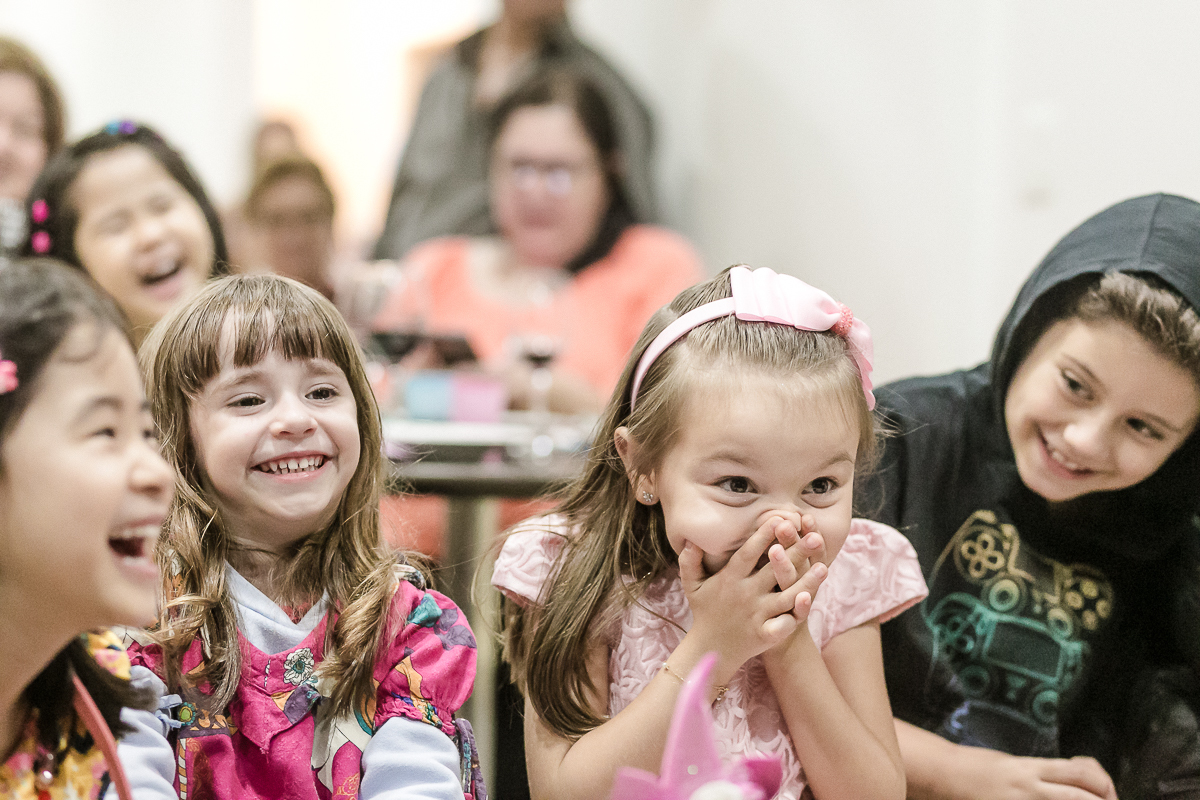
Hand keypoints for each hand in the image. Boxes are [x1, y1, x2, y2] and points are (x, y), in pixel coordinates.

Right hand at [680, 517, 826, 679]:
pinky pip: (784, 624)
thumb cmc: (705, 612)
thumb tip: (690, 540)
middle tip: (814, 537)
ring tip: (824, 568)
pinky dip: (796, 614)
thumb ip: (689, 562)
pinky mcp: (764, 634)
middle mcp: (745, 594)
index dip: (764, 535)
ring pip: (786, 596)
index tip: (780, 518)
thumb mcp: (692, 586)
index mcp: (729, 579)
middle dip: (795, 553)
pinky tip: (809, 600)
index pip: (749, 553)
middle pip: (774, 570)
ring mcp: (756, 615)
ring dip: (806, 582)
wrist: (710, 650)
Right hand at [938, 746, 1117, 799]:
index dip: (1103, 781)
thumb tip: (1074, 782)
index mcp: (1031, 767)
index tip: (1104, 787)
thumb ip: (1042, 773)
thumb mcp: (1013, 763)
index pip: (1082, 772)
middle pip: (1086, 797)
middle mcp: (1031, 788)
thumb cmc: (975, 767)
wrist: (943, 777)